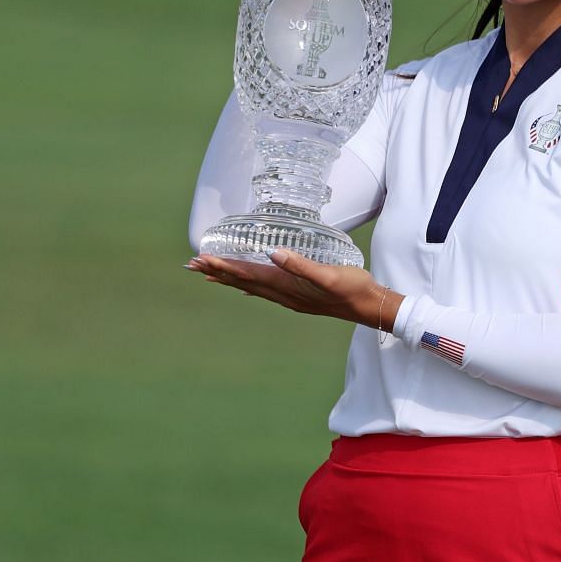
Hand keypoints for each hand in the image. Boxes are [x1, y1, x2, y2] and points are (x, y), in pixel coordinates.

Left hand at [185, 249, 400, 330]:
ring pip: (250, 286)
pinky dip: (248, 285)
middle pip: (242, 281)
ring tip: (207, 275)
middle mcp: (283, 294)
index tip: (201, 259)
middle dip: (216, 272)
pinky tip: (243, 286)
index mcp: (286, 286)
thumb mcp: (328, 274)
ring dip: (228, 279)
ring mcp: (289, 298)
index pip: (247, 274)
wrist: (369, 306)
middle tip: (191, 265)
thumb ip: (301, 265)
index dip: (223, 266)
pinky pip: (264, 290)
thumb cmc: (352, 288)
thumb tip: (274, 254)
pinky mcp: (297, 297)